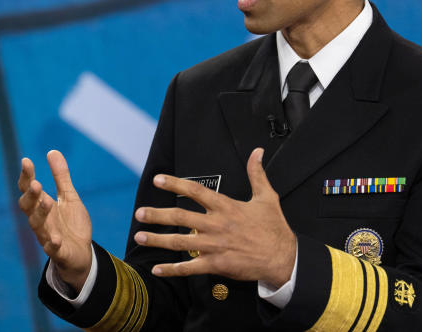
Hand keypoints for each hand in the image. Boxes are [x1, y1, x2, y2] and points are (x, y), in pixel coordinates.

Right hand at [18, 150, 92, 289]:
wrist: (81, 253)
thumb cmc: (71, 224)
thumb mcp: (69, 196)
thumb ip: (61, 176)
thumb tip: (52, 151)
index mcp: (42, 205)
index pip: (29, 190)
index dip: (26, 176)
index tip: (26, 161)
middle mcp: (41, 220)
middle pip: (28, 207)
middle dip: (31, 196)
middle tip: (35, 182)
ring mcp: (48, 236)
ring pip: (38, 226)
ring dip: (41, 214)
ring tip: (47, 201)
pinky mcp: (58, 251)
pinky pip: (52, 248)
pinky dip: (52, 244)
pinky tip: (55, 239)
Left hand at [133, 148, 296, 287]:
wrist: (282, 257)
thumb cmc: (274, 227)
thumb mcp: (267, 197)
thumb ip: (257, 174)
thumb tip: (257, 152)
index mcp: (226, 207)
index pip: (196, 192)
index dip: (175, 184)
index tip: (158, 180)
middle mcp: (216, 225)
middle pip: (180, 218)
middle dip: (157, 215)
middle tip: (139, 213)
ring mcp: (214, 246)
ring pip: (180, 242)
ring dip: (158, 240)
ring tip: (140, 236)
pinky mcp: (216, 264)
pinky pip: (189, 267)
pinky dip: (172, 269)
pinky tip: (157, 269)